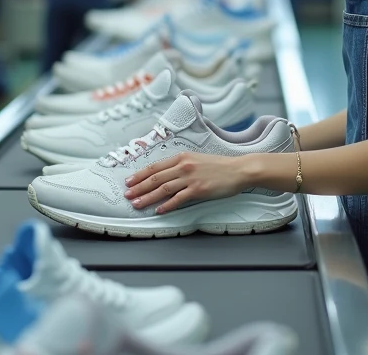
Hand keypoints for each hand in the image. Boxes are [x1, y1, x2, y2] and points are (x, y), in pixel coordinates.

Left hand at [124, 152, 249, 213]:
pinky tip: (158, 210)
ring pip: (163, 189)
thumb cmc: (220, 166)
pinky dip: (166, 205)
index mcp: (182, 157)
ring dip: (147, 197)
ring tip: (137, 204)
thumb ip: (181, 166)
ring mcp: (190, 178)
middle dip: (138, 187)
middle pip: (155, 178)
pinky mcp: (198, 189)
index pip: (155, 167)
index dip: (140, 175)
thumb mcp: (197, 160)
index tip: (129, 181)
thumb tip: (166, 175)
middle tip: (127, 195)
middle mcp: (183, 166)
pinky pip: (178, 199)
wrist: (239, 170)